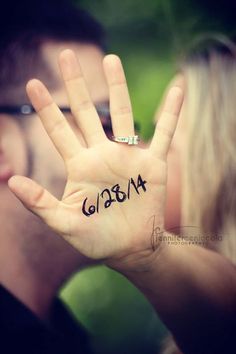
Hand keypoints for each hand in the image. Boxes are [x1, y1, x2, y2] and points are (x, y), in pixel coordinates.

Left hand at [8, 50, 182, 260]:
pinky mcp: (152, 165)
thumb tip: (13, 182)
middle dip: (76, 85)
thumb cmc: (96, 239)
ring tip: (111, 58)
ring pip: (123, 115)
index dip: (46, 108)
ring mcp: (128, 157)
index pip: (59, 131)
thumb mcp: (65, 224)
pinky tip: (178, 90)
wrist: (130, 248)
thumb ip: (41, 204)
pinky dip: (171, 113)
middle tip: (66, 55)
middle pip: (87, 112)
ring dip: (118, 87)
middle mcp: (102, 154)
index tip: (32, 84)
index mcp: (80, 166)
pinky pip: (164, 134)